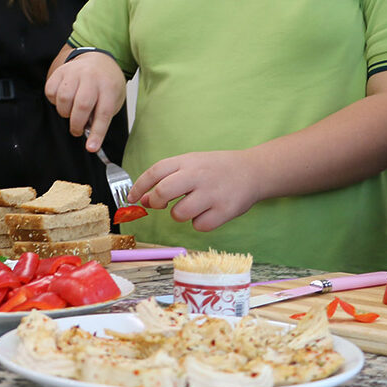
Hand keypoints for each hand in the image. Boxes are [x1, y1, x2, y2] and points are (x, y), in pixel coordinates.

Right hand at [45, 51, 125, 151]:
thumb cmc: (106, 84)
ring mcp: (75, 72)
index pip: (104, 112)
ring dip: (65, 113)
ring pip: (64, 98)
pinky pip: (51, 91)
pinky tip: (64, 100)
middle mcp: (92, 77)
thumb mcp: (114, 99)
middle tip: (77, 130)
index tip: (91, 147)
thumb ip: (101, 116)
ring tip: (71, 112)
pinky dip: (55, 102)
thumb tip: (88, 136)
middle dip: (77, 125)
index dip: (97, 132)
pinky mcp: (60, 71)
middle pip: (82, 105)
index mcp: (109, 86)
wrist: (99, 60)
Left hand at [129, 151, 258, 231]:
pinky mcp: (224, 210)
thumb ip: (170, 178)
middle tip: (162, 205)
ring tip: (194, 206)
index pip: (156, 171)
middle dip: (157, 202)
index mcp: (189, 161)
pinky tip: (209, 212)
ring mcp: (212, 193)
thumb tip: (146, 199)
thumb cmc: (218, 169)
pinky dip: (200, 222)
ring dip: (180, 214)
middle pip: (164, 192)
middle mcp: (199, 175)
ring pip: (179, 213)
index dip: (140, 186)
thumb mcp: (193, 164)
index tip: (132, 198)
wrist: (254, 171)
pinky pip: (199, 225)